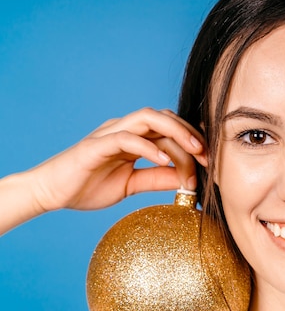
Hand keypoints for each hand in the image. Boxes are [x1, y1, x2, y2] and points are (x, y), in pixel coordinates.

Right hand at [28, 108, 206, 211]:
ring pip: (148, 118)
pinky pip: (126, 138)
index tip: (208, 162)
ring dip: (175, 132)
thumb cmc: (88, 186)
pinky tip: (163, 161)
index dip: (192, 142)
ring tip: (193, 151)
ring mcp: (110, 133)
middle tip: (207, 156)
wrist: (50, 193)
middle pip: (164, 118)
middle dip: (190, 133)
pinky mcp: (96, 145)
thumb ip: (157, 179)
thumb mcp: (132, 185)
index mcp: (134, 137)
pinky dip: (148, 147)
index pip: (169, 130)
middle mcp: (124, 129)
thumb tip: (187, 180)